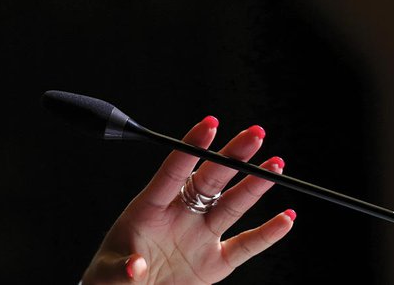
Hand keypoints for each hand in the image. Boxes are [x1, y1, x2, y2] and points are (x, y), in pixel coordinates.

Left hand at [81, 116, 293, 283]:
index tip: (211, 123)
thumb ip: (122, 269)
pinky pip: (245, 246)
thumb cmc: (111, 277)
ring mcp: (199, 238)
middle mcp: (179, 216)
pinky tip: (286, 218)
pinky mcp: (214, 263)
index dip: (191, 147)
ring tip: (276, 166)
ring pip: (231, 206)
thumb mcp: (108, 273)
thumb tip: (135, 266)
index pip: (173, 171)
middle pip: (210, 180)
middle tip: (255, 135)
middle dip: (233, 157)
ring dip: (254, 186)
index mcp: (149, 210)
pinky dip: (267, 234)